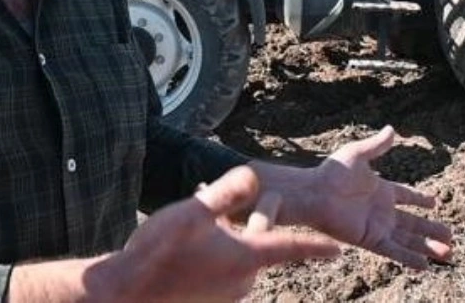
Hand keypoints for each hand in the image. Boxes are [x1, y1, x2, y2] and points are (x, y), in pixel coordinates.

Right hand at [97, 165, 340, 301]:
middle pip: (257, 246)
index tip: (338, 251)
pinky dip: (211, 257)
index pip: (291, 248)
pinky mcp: (209, 302)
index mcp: (247, 258)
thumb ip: (227, 193)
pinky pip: (219, 273)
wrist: (126, 294)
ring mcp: (225, 296)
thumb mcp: (193, 212)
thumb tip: (253, 174)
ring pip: (235, 259)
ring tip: (191, 225)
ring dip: (224, 240)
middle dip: (245, 223)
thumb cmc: (159, 252)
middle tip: (221, 200)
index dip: (316, 247)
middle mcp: (242, 282)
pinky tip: (184, 245)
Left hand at [263, 126, 453, 268]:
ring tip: (448, 253)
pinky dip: (410, 257)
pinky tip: (426, 265)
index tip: (435, 203)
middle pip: (412, 223)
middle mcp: (382, 210)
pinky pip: (394, 251)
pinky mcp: (370, 239)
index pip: (406, 196)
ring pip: (408, 239)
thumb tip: (392, 128)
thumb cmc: (332, 172)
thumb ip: (377, 145)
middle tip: (451, 235)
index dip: (420, 199)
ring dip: (428, 246)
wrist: (314, 193)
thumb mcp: (358, 153)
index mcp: (381, 189)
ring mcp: (377, 226)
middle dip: (431, 230)